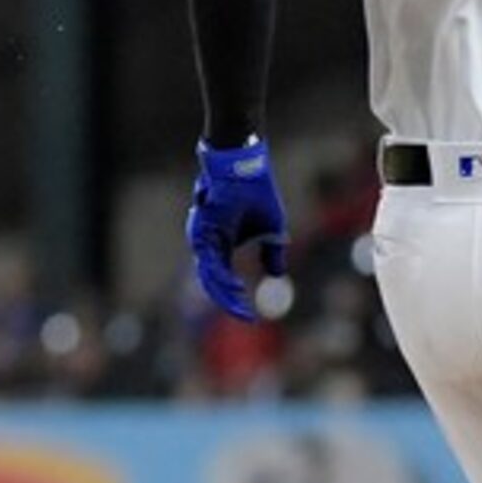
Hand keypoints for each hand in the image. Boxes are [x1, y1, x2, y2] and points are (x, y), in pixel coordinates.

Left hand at [187, 138, 288, 321]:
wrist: (246, 165)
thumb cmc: (256, 192)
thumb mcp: (271, 227)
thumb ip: (271, 252)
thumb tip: (277, 276)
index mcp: (221, 244)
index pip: (223, 278)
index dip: (234, 298)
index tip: (249, 317)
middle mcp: (209, 242)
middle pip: (213, 280)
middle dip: (228, 301)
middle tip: (244, 317)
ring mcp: (204, 235)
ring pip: (209, 272)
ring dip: (223, 291)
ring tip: (238, 304)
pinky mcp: (204, 227)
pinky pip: (210, 258)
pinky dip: (220, 274)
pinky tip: (233, 286)